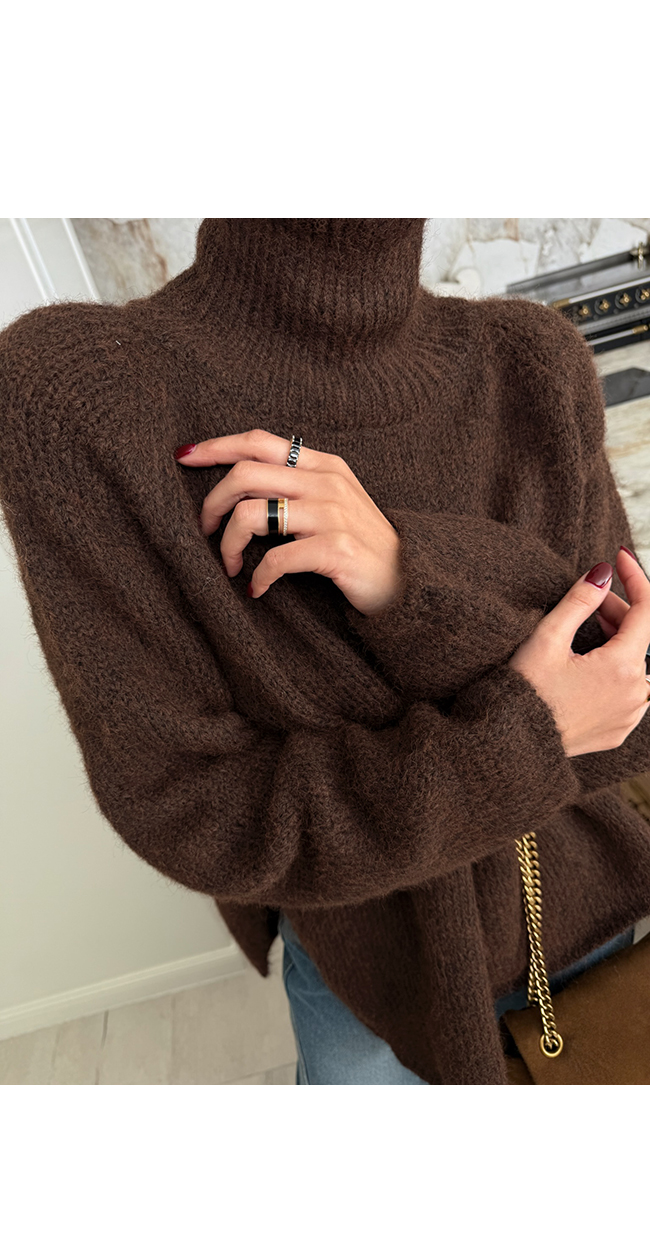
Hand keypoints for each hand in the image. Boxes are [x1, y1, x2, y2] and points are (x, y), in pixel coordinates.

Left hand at [173, 429, 404, 614]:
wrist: (409, 582)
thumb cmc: (362, 545)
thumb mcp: (334, 501)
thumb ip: (297, 484)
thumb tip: (241, 479)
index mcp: (323, 465)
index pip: (258, 441)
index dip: (216, 446)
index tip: (184, 456)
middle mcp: (326, 482)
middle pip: (245, 474)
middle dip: (212, 503)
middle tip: (205, 531)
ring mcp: (332, 515)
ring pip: (251, 514)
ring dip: (227, 545)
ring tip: (230, 566)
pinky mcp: (335, 550)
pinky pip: (274, 559)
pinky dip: (257, 577)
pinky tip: (257, 589)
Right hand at [508, 547, 649, 756]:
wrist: (512, 745)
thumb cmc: (524, 692)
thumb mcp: (547, 638)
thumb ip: (580, 601)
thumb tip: (603, 573)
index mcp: (622, 667)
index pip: (647, 610)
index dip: (635, 578)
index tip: (620, 558)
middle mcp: (636, 693)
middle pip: (642, 638)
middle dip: (621, 611)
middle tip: (591, 599)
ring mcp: (630, 715)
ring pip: (640, 664)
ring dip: (621, 641)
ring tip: (591, 630)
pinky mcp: (620, 730)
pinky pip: (633, 691)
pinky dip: (620, 670)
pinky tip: (593, 663)